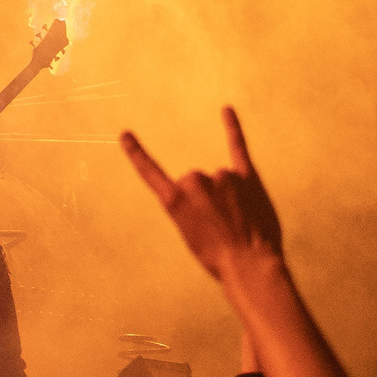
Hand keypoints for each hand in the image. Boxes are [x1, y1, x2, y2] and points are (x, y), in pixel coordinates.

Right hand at [120, 107, 284, 282]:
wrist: (250, 266)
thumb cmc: (219, 258)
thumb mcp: (190, 235)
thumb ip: (191, 206)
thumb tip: (207, 189)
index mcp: (174, 199)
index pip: (150, 172)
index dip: (136, 153)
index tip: (125, 135)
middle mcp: (195, 182)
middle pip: (198, 182)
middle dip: (209, 201)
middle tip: (222, 228)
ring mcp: (222, 177)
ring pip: (221, 180)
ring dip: (230, 197)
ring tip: (240, 223)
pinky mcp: (246, 177)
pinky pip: (238, 147)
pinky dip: (232, 128)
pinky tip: (226, 110)